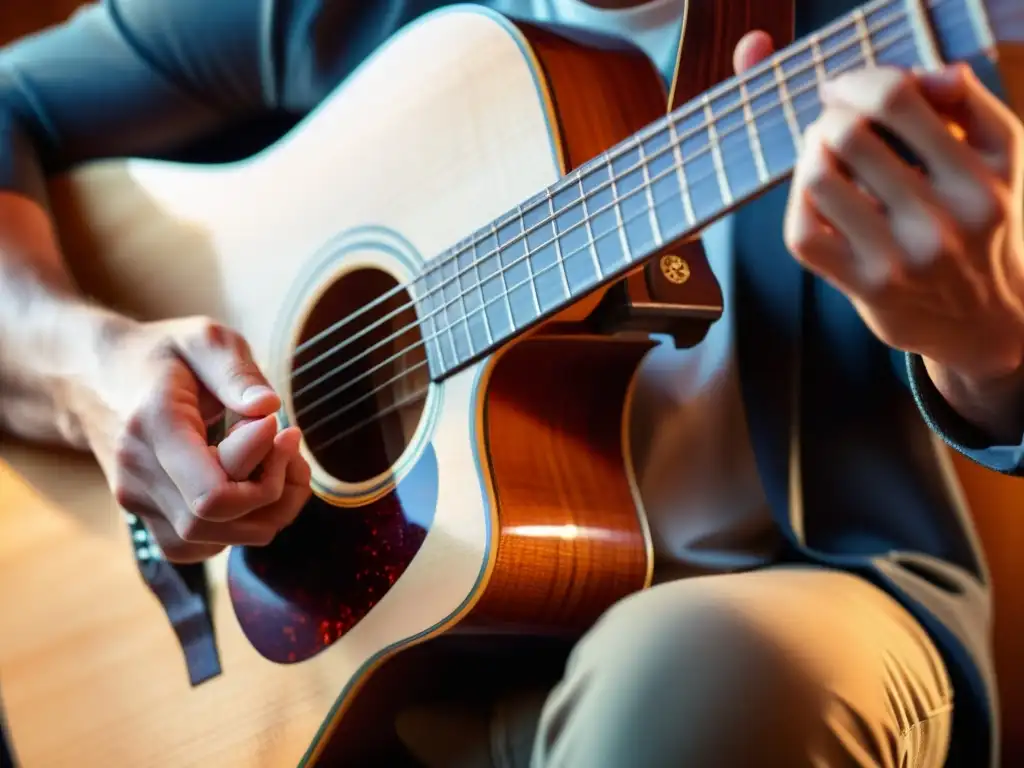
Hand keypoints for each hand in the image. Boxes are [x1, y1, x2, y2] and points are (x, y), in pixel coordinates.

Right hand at [74, 316, 310, 562]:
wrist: (96, 378)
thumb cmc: (163, 355)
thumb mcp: (204, 339)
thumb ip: (236, 371)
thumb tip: (270, 410)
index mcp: (154, 427)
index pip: (215, 493)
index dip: (267, 464)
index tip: (279, 424)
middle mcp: (139, 475)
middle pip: (220, 522)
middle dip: (275, 489)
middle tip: (289, 443)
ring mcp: (138, 503)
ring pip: (216, 541)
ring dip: (266, 510)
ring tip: (279, 462)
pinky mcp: (148, 518)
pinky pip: (203, 546)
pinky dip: (240, 524)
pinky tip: (253, 483)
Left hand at [735, 32, 1023, 436]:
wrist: (985, 316)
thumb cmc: (982, 222)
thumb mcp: (999, 158)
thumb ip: (967, 105)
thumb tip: (932, 73)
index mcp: (981, 178)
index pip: (897, 100)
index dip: (856, 82)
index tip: (843, 89)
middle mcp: (943, 222)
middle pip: (847, 135)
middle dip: (829, 118)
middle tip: (832, 126)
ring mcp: (900, 260)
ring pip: (818, 179)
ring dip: (809, 156)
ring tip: (823, 157)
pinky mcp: (865, 288)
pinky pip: (803, 233)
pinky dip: (799, 204)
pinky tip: (817, 198)